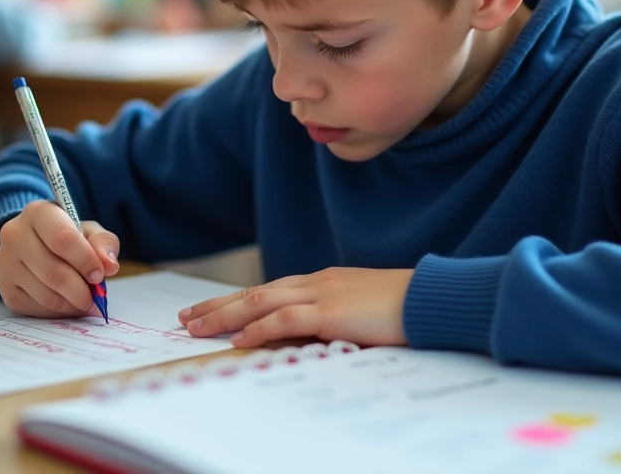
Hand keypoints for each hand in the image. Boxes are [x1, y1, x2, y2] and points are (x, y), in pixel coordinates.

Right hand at [0, 200, 119, 317]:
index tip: (100, 275)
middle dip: (81, 290)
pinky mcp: (5, 289)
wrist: (32, 245)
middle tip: (96, 297)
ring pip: (45, 295)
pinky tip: (68, 304)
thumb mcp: (88, 230)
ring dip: (72, 304)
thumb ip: (104, 243)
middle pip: (53, 272)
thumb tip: (110, 266)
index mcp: (38, 213)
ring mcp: (5, 264)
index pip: (62, 239)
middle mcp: (14, 236)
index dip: (85, 261)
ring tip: (86, 302)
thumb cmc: (66, 236)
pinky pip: (36, 309)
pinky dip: (58, 312)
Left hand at [178, 267, 413, 348]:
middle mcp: (317, 282)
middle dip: (218, 304)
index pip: (271, 290)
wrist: (432, 299)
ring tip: (197, 327)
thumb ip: (336, 319)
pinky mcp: (331, 312)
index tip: (214, 309)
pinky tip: (238, 338)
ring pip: (260, 301)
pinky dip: (258, 328)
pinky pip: (285, 319)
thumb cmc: (405, 309)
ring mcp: (323, 294)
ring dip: (225, 314)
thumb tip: (312, 339)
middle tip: (187, 316)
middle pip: (256, 292)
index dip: (239, 300)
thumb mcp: (363, 311)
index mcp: (324, 281)